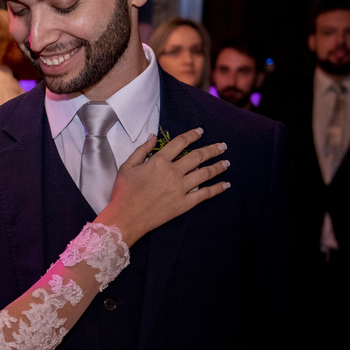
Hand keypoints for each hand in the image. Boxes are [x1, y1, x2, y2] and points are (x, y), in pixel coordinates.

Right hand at [100, 128, 229, 245]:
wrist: (125, 218)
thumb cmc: (123, 193)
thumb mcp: (127, 167)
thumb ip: (141, 150)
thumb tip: (153, 136)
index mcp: (159, 161)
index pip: (180, 143)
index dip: (192, 135)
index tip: (200, 131)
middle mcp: (173, 172)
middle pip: (198, 156)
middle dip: (212, 149)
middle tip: (223, 146)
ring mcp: (180, 188)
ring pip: (205, 173)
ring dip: (218, 166)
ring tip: (227, 162)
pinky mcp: (184, 204)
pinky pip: (205, 194)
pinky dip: (217, 189)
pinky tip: (225, 185)